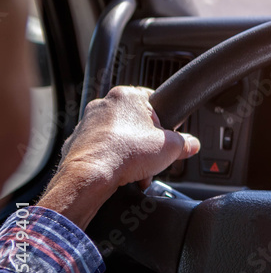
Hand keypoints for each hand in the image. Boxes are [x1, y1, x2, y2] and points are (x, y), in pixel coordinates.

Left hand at [37, 86, 199, 228]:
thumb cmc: (124, 154)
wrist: (89, 176)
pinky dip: (112, 160)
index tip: (168, 135)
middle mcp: (104, 104)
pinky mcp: (77, 142)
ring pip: (118, 137)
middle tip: (154, 157)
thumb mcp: (171, 147)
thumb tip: (191, 144)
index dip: (165, 121)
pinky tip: (121, 173)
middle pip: (136, 122)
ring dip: (131, 153)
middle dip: (147, 142)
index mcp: (127, 96)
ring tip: (138, 171)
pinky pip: (102, 149)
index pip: (154, 100)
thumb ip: (185, 143)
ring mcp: (87, 123)